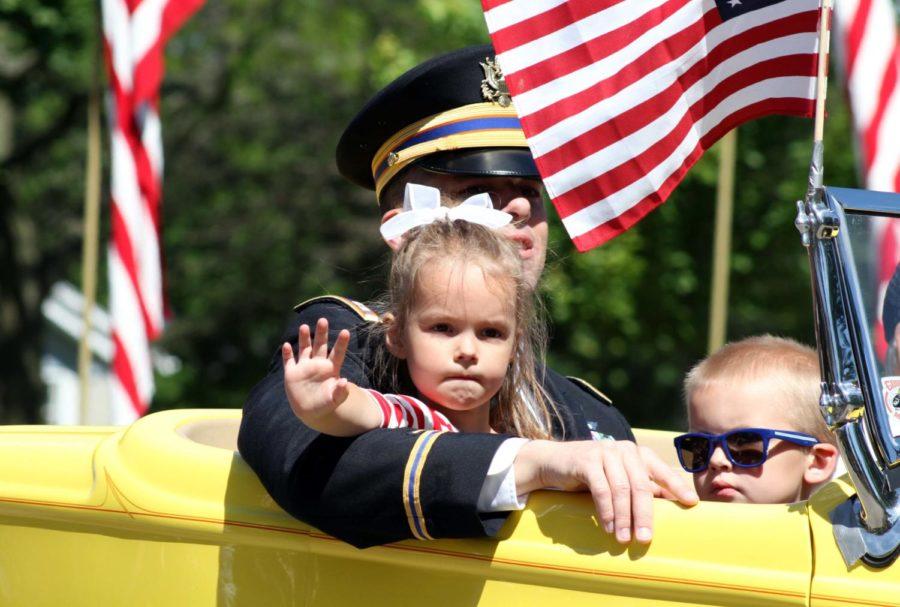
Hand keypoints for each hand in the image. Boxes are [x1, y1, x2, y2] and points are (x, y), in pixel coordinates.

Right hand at [282, 318, 351, 420]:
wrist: (310, 411)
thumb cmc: (326, 404)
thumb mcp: (334, 400)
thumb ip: (341, 392)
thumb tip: (345, 382)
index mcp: (330, 369)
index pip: (337, 353)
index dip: (341, 343)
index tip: (346, 331)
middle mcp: (318, 364)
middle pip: (320, 345)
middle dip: (321, 333)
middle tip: (323, 320)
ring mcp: (304, 367)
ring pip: (305, 349)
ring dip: (304, 338)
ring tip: (304, 327)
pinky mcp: (292, 373)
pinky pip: (289, 361)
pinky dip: (287, 354)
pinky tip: (286, 345)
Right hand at [514, 440, 697, 544]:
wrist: (554, 461)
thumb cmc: (592, 473)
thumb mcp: (618, 478)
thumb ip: (641, 487)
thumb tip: (670, 505)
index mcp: (637, 453)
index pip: (661, 470)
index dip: (676, 486)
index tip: (691, 503)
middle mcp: (624, 449)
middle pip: (641, 485)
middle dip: (644, 514)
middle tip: (645, 538)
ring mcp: (605, 452)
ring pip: (621, 489)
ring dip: (623, 518)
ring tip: (623, 539)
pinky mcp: (587, 460)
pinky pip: (601, 489)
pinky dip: (606, 511)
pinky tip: (607, 527)